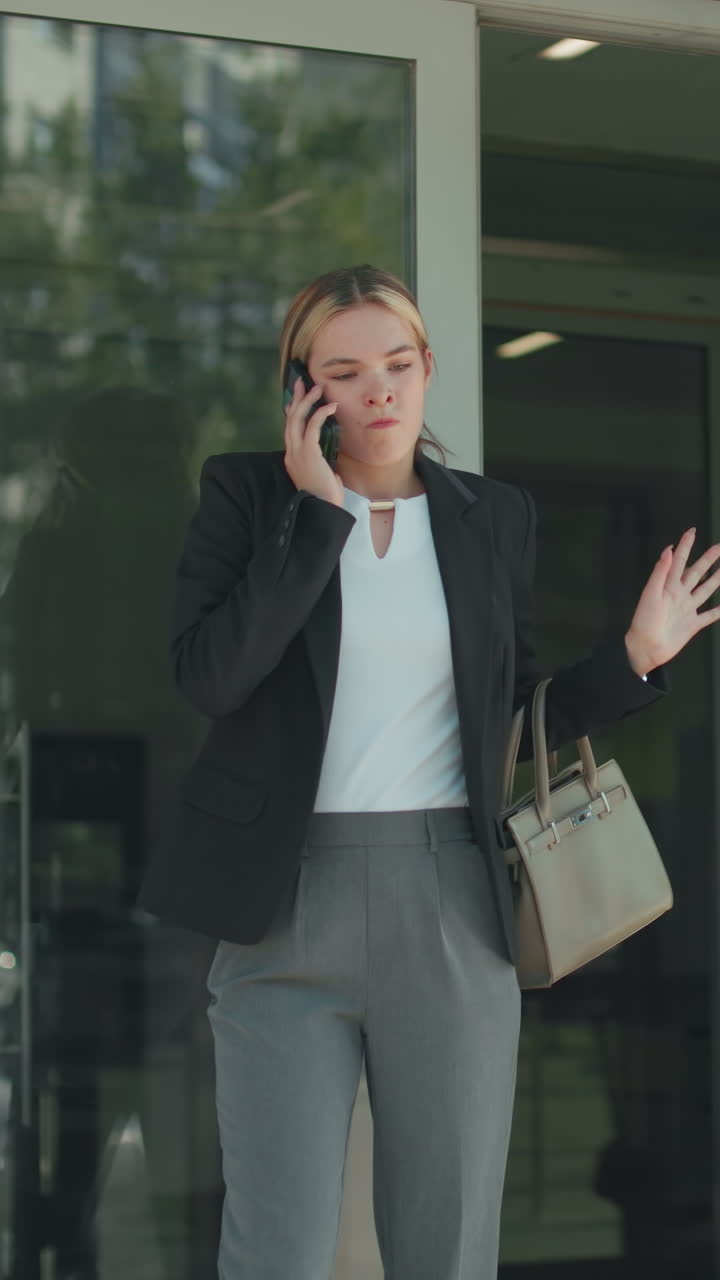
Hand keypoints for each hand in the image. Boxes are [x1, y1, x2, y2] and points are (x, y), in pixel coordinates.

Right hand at [283, 378, 343, 507]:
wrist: (323, 511)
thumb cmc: (326, 499)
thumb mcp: (323, 478)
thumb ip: (322, 467)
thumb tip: (329, 464)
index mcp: (292, 459)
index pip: (290, 430)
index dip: (293, 412)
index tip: (297, 398)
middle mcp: (291, 454)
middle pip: (290, 420)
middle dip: (296, 399)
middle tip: (302, 382)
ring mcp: (297, 453)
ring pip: (297, 420)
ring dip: (307, 401)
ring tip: (317, 388)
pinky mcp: (308, 454)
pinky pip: (312, 428)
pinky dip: (321, 414)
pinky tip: (331, 406)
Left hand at [625, 528, 719, 673]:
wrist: (646, 648)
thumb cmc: (644, 621)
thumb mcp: (651, 593)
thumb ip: (660, 571)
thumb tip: (668, 549)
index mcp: (668, 586)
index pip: (678, 560)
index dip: (685, 546)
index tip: (692, 531)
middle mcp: (679, 595)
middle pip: (697, 572)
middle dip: (708, 559)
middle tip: (719, 547)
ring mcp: (687, 609)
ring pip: (706, 590)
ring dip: (717, 579)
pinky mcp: (692, 624)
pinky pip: (710, 615)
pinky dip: (719, 611)